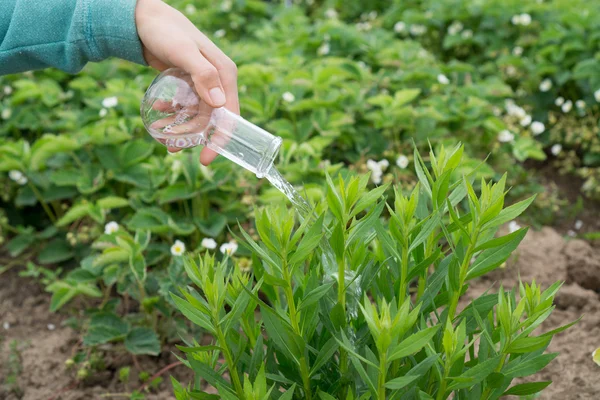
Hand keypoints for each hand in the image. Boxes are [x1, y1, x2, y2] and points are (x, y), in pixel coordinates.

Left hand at [135, 0, 238, 164]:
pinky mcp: (188, 84)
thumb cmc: (165, 31)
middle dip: (194, 137)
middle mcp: (217, 81)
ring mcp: (203, 83)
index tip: (206, 159)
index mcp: (224, 74)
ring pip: (196, 115)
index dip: (220, 140)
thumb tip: (220, 104)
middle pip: (211, 119)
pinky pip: (185, 106)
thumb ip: (203, 75)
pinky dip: (172, 114)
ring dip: (180, 127)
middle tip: (172, 149)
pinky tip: (158, 114)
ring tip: (159, 134)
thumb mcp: (183, 51)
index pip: (230, 115)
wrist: (144, 19)